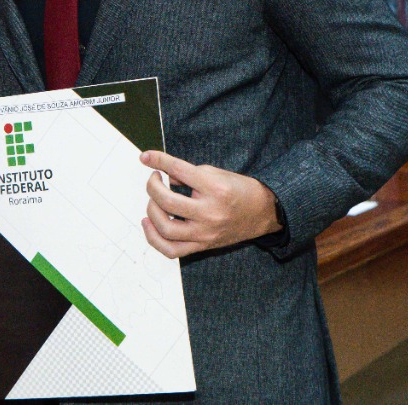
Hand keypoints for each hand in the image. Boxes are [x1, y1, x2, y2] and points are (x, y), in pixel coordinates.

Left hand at [139, 151, 281, 258]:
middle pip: (167, 201)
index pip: (178, 170)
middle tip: (154, 179)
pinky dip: (154, 238)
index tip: (145, 157)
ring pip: (166, 228)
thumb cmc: (238, 189)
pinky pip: (172, 250)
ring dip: (151, 211)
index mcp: (215, 188)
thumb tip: (162, 173)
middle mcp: (210, 212)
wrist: (262, 212)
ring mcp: (206, 233)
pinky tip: (149, 223)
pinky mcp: (203, 246)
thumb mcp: (216, 173)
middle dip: (152, 186)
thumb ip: (187, 173)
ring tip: (153, 201)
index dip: (158, 161)